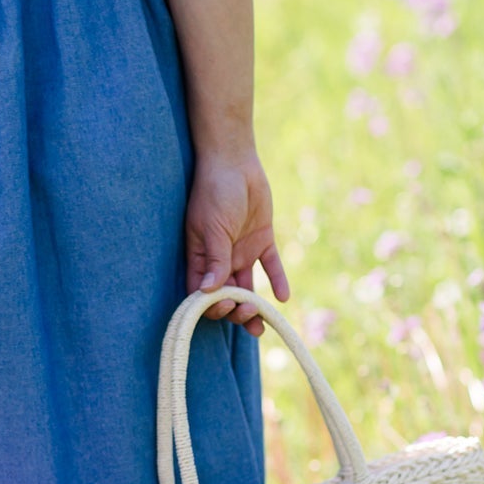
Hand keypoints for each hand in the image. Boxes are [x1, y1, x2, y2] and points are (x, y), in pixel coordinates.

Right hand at [185, 151, 289, 336]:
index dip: (211, 306)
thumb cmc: (215, 192)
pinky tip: (283, 296)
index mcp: (201, 257)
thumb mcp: (212, 227)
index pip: (202, 293)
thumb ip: (215, 259)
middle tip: (247, 313)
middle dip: (235, 310)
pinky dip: (277, 281)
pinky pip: (270, 266)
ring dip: (254, 306)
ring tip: (264, 321)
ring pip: (247, 287)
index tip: (225, 307)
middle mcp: (220, 259)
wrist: (234, 162)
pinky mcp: (262, 241)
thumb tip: (209, 293)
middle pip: (226, 295)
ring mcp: (241, 251)